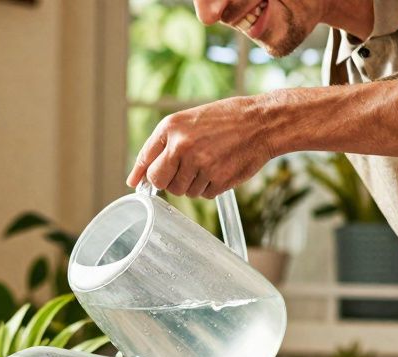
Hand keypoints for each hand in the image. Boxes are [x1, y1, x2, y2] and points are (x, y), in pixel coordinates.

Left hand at [128, 95, 278, 197]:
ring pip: (182, 191)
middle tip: (184, 169)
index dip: (141, 174)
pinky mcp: (217, 180)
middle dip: (169, 181)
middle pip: (161, 181)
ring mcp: (200, 164)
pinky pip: (203, 195)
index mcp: (171, 128)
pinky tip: (220, 168)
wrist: (261, 122)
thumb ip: (162, 145)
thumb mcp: (189, 120)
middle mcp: (182, 146)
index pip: (146, 159)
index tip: (136, 183)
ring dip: (192, 184)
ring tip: (208, 163)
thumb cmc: (225, 120)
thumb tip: (137, 178)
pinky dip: (209, 187)